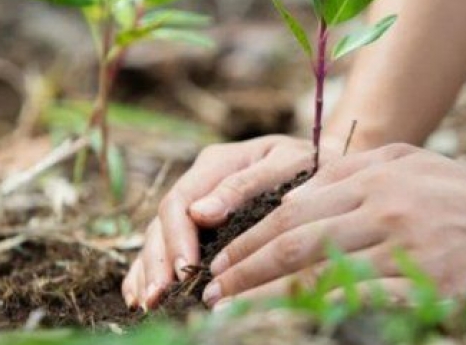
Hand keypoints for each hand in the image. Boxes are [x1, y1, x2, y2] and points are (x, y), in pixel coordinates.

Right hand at [122, 134, 342, 309]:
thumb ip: (245, 185)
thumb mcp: (286, 165)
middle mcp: (199, 182)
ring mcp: (197, 203)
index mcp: (216, 163)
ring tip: (146, 303)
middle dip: (158, 261)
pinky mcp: (199, 223)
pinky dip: (148, 269)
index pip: (181, 201)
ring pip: (158, 236)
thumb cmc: (310, 165)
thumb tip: (201, 214)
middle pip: (163, 222)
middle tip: (158, 297)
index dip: (177, 238)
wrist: (326, 165)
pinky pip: (165, 246)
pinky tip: (140, 296)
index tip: (185, 270)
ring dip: (149, 270)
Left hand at [199, 143, 465, 307]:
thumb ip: (349, 172)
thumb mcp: (404, 160)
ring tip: (233, 314)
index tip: (220, 263)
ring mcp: (405, 247)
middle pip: (296, 244)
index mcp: (372, 178)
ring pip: (320, 276)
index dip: (250, 241)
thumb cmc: (457, 190)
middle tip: (212, 294)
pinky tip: (294, 325)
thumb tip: (291, 197)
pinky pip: (362, 303)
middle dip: (245, 272)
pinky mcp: (426, 284)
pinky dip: (320, 314)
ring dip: (268, 299)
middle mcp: (383, 209)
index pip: (293, 212)